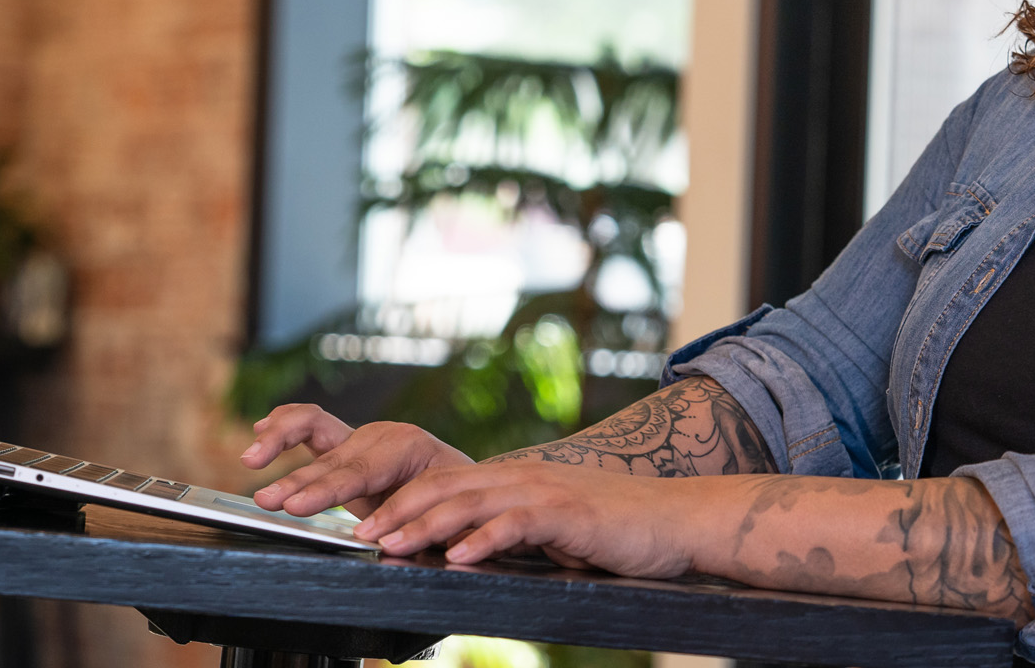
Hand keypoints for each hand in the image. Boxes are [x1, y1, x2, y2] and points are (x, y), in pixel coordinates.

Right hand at [242, 404, 473, 518]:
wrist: (464, 486)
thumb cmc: (455, 504)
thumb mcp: (444, 516)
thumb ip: (415, 522)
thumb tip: (386, 539)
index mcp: (411, 449)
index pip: (362, 471)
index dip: (329, 490)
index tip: (299, 508)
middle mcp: (383, 436)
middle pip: (333, 459)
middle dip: (299, 481)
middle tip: (269, 501)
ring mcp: (362, 436)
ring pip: (315, 433)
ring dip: (280, 446)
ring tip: (250, 461)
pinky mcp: (345, 443)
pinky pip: (311, 424)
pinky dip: (285, 425)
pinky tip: (261, 429)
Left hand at [353, 460, 710, 576]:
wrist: (675, 518)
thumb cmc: (615, 529)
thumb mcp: (551, 528)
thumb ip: (510, 533)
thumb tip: (464, 553)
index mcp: (514, 479)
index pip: (444, 485)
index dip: (400, 504)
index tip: (362, 527)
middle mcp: (523, 476)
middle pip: (445, 486)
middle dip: (397, 511)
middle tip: (359, 535)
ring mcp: (545, 490)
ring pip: (472, 501)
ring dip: (427, 524)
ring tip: (392, 544)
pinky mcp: (569, 512)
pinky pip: (519, 523)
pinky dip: (486, 538)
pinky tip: (460, 556)